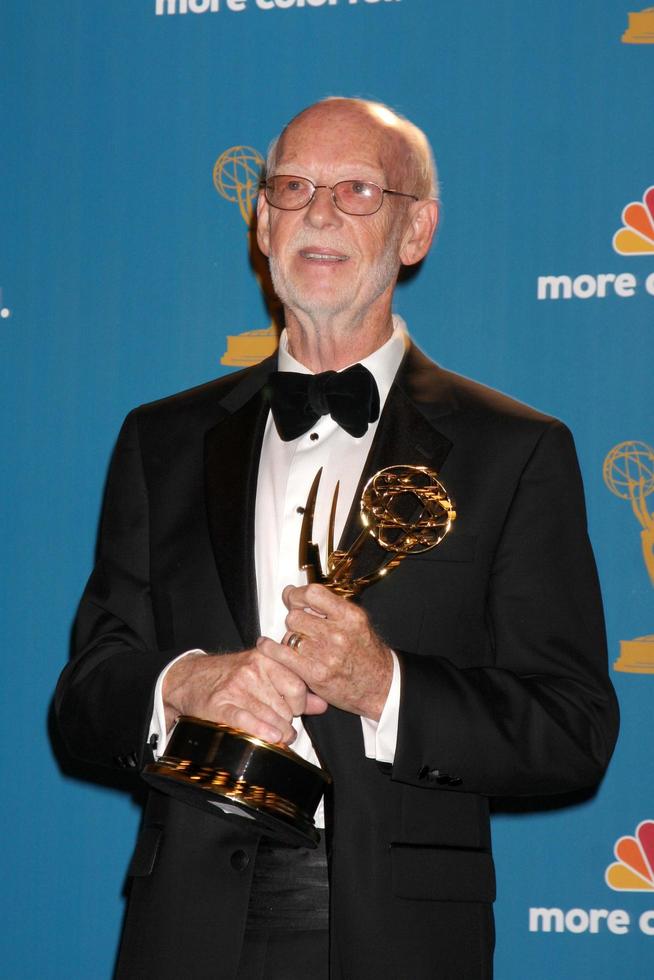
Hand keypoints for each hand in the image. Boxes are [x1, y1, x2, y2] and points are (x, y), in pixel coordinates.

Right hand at [162, 649, 327, 744]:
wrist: (191, 678)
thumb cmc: (231, 676)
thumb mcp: (264, 673)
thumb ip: (294, 687)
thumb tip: (322, 704)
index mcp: (266, 658)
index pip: (298, 686)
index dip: (300, 704)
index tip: (295, 710)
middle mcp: (252, 670)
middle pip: (285, 706)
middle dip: (287, 721)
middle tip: (282, 725)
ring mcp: (236, 687)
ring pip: (270, 717)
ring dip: (277, 732)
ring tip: (277, 736)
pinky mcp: (220, 704)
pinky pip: (247, 719)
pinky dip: (261, 730)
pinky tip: (270, 737)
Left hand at [257, 584, 393, 720]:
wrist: (379, 687)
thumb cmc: (367, 655)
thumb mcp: (357, 624)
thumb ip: (332, 609)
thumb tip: (299, 595)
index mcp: (350, 616)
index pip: (313, 593)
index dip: (296, 594)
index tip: (290, 596)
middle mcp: (338, 633)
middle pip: (296, 616)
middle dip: (294, 620)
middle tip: (300, 629)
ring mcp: (326, 654)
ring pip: (289, 635)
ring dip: (289, 638)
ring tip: (297, 644)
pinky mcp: (315, 673)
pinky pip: (283, 654)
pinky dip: (270, 649)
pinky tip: (265, 645)